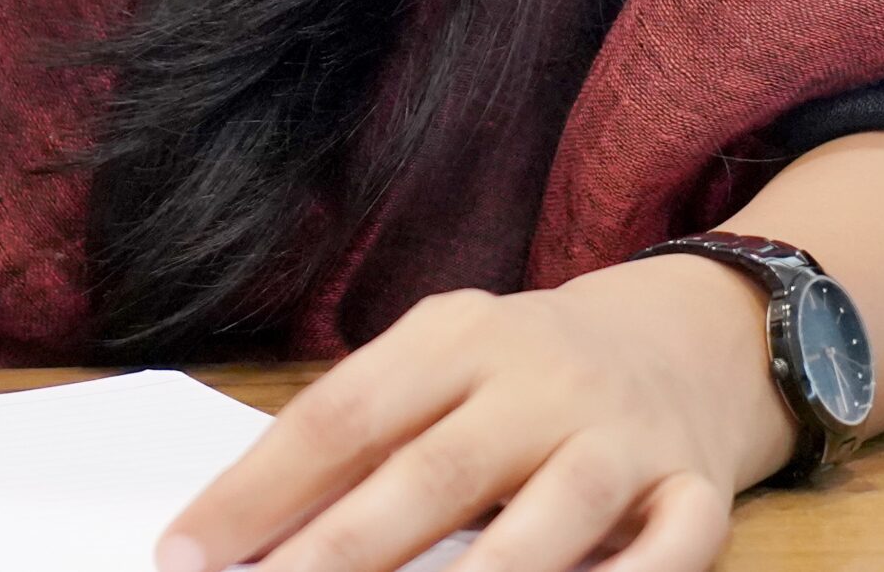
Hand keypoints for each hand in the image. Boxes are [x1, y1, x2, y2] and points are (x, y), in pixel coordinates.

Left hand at [155, 259, 798, 571]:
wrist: (689, 334)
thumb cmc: (525, 369)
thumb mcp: (445, 361)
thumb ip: (369, 428)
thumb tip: (252, 524)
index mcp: (457, 336)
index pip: (342, 414)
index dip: (260, 489)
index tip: (187, 552)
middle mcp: (538, 379)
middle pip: (431, 474)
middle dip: (342, 552)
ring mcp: (621, 436)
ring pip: (552, 515)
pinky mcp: (696, 488)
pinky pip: (672, 547)